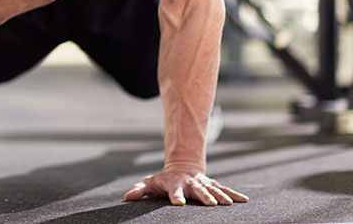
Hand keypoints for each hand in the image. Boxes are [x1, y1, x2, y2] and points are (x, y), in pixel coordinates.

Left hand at [124, 170, 248, 205]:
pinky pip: (224, 189)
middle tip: (211, 204)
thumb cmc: (163, 180)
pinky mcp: (212, 185)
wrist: (181, 168)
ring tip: (228, 204)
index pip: (174, 191)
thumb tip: (126, 198)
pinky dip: (234, 194)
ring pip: (213, 189)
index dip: (175, 196)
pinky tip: (244, 200)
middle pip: (197, 190)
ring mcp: (202, 183)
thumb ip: (139, 190)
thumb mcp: (149, 183)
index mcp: (174, 184)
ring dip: (220, 196)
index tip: (178, 203)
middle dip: (204, 196)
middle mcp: (190, 183)